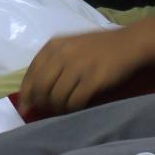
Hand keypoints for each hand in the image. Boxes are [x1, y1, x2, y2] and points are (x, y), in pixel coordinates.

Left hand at [19, 28, 144, 115]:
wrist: (128, 44)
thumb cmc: (98, 47)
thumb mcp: (70, 47)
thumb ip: (52, 63)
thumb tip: (33, 92)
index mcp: (54, 45)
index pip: (31, 72)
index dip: (26, 93)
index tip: (25, 108)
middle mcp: (63, 54)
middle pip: (41, 87)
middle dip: (41, 103)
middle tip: (47, 111)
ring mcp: (78, 66)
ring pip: (56, 96)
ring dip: (58, 108)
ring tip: (63, 110)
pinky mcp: (93, 79)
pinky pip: (74, 101)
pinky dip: (73, 109)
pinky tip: (77, 108)